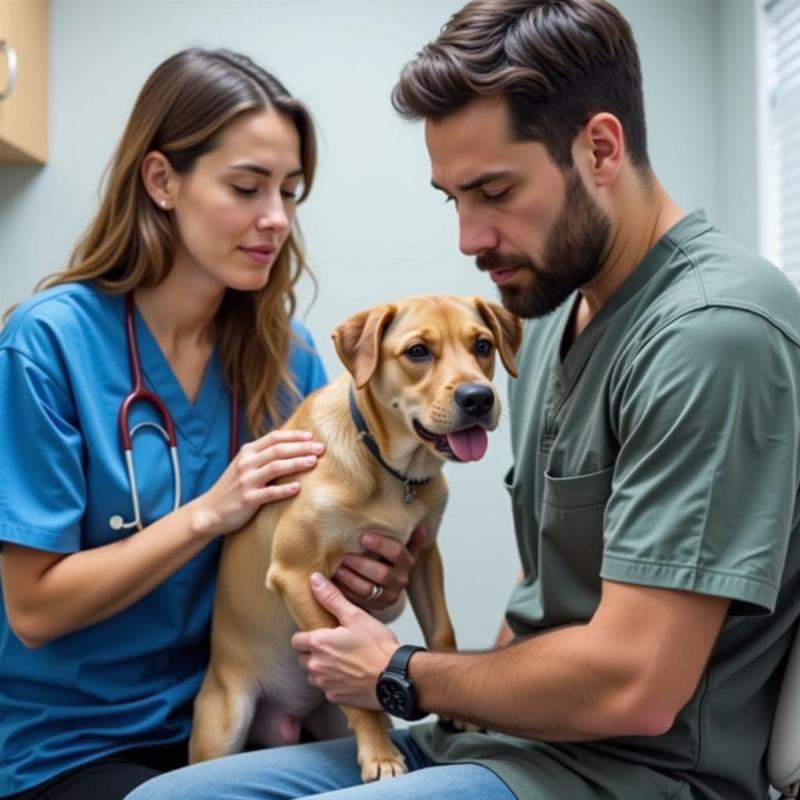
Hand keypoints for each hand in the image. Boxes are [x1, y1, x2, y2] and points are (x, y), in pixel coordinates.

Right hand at [188, 430, 324, 537]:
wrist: (209, 511)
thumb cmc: (233, 487)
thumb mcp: (244, 465)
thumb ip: (262, 455)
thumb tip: (291, 446)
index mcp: (247, 452)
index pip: (274, 437)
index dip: (294, 435)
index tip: (312, 436)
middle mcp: (246, 464)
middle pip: (278, 450)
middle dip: (301, 447)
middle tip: (321, 448)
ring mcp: (246, 481)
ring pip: (275, 468)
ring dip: (296, 463)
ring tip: (313, 462)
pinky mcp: (247, 500)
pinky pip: (269, 493)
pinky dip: (284, 489)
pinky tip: (298, 488)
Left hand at [291, 572, 398, 707]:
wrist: (396, 677)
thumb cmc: (377, 646)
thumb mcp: (356, 616)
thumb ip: (332, 598)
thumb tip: (314, 580)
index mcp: (318, 643)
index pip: (296, 640)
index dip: (307, 636)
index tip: (321, 633)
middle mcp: (316, 666)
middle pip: (303, 659)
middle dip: (314, 653)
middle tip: (335, 646)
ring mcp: (325, 684)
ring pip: (314, 675)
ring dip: (323, 669)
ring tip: (343, 660)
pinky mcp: (336, 698)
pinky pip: (328, 689)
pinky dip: (335, 683)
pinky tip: (351, 675)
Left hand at [333, 526, 424, 610]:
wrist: (390, 584)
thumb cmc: (390, 558)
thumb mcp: (403, 547)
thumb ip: (409, 537)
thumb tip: (421, 525)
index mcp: (407, 562)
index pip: (397, 552)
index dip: (380, 544)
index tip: (363, 537)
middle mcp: (400, 580)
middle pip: (381, 574)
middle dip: (360, 564)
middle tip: (344, 556)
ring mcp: (388, 596)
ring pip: (367, 589)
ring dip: (349, 579)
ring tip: (336, 569)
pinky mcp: (375, 607)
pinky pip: (358, 601)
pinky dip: (344, 592)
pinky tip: (334, 582)